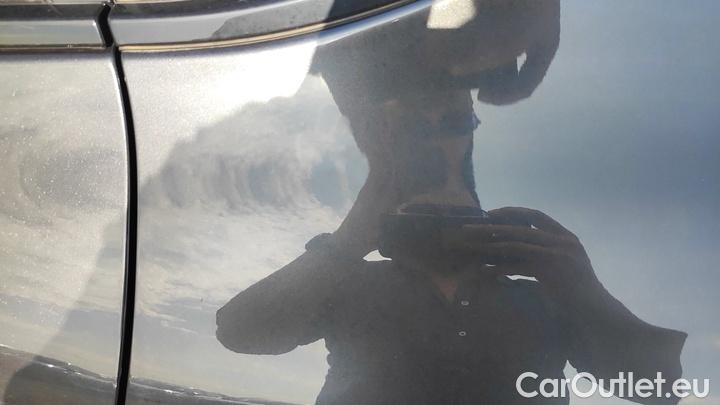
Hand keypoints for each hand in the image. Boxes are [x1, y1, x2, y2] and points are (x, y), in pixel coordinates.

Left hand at [445, 207, 604, 302]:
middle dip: (493, 227)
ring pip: (516, 244)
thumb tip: (509, 249)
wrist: (595, 315)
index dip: (512, 212)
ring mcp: (558, 255)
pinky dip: (500, 268)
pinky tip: (485, 271)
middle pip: (520, 227)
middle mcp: (563, 242)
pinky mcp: (551, 271)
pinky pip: (518, 266)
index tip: (490, 213)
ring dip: (490, 245)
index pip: (536, 215)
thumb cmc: (576, 294)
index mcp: (567, 237)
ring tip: (471, 246)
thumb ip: (542, 254)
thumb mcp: (561, 267)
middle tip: (470, 228)